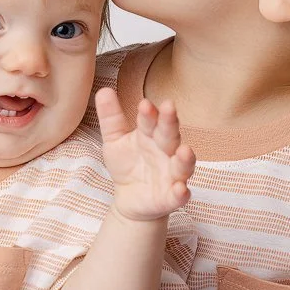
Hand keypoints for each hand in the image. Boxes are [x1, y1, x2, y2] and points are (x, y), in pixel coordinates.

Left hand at [95, 87, 195, 221]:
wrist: (129, 199)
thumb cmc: (127, 165)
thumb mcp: (114, 141)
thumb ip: (111, 117)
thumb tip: (104, 89)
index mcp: (150, 135)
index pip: (150, 121)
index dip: (148, 113)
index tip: (144, 104)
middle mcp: (166, 152)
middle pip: (170, 136)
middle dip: (170, 123)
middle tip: (169, 107)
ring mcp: (172, 174)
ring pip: (182, 164)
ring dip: (185, 158)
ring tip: (184, 151)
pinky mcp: (172, 197)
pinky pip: (179, 195)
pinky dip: (181, 192)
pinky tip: (181, 189)